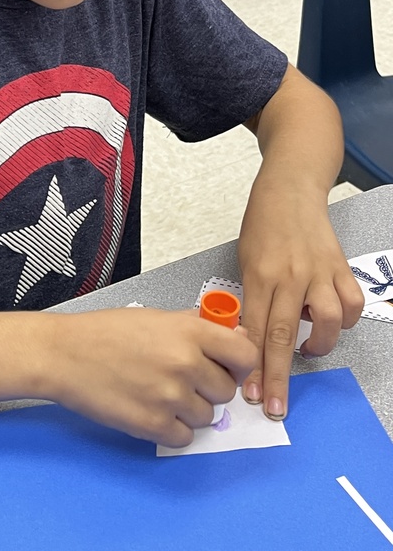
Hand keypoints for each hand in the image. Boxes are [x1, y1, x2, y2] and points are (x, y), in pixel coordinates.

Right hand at [46, 307, 256, 445]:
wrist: (65, 354)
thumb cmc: (106, 332)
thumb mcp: (156, 317)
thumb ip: (196, 326)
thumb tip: (235, 334)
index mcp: (188, 332)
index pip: (245, 355)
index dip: (238, 363)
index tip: (226, 366)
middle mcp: (185, 364)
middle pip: (226, 390)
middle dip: (208, 387)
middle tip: (181, 378)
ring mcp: (171, 397)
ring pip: (207, 416)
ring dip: (189, 409)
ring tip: (160, 392)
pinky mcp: (154, 426)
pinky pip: (185, 437)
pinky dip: (172, 428)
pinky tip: (151, 410)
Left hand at [237, 183, 363, 420]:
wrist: (290, 189)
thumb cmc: (262, 225)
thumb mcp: (244, 260)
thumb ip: (251, 297)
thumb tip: (250, 339)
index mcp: (259, 274)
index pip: (255, 329)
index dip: (254, 366)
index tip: (252, 394)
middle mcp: (290, 275)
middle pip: (284, 335)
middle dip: (278, 375)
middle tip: (274, 405)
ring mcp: (319, 271)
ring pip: (326, 320)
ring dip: (318, 344)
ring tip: (307, 350)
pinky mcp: (340, 267)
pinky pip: (350, 303)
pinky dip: (343, 320)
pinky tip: (330, 322)